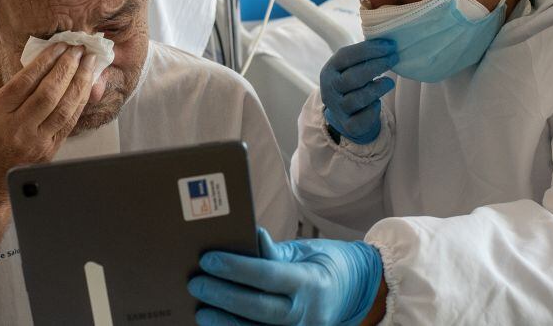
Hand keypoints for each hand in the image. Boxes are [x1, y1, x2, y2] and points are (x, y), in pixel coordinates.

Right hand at [0, 43, 95, 202]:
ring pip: (64, 108)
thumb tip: (44, 65)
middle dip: (68, 68)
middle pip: (48, 93)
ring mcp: (35, 142)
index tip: (60, 46)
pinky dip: (80, 102)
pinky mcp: (49, 151)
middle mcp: (16, 127)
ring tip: (89, 63)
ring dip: (80, 82)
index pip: (26, 81)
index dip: (46, 61)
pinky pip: (69, 122)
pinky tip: (86, 87)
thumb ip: (14, 92)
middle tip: (79, 50)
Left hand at [188, 228, 383, 325]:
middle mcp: (308, 313)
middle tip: (196, 284)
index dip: (235, 268)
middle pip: (258, 308)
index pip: (268, 275)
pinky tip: (219, 324)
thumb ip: (274, 251)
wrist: (356, 292)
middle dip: (223, 296)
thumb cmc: (325, 266)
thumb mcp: (305, 252)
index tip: (208, 260)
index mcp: (313, 283)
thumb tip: (250, 236)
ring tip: (201, 310)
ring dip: (225, 322)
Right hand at [320, 39, 396, 143]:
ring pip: (358, 98)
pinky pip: (362, 119)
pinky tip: (377, 102)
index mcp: (329, 70)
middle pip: (352, 77)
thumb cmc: (353, 82)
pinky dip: (373, 110)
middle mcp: (329, 89)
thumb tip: (387, 42)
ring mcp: (337, 108)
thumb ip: (363, 56)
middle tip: (394, 59)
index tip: (389, 46)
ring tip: (390, 82)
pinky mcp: (348, 125)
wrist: (344, 112)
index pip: (345, 56)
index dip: (368, 49)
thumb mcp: (350, 67)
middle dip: (377, 66)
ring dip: (377, 88)